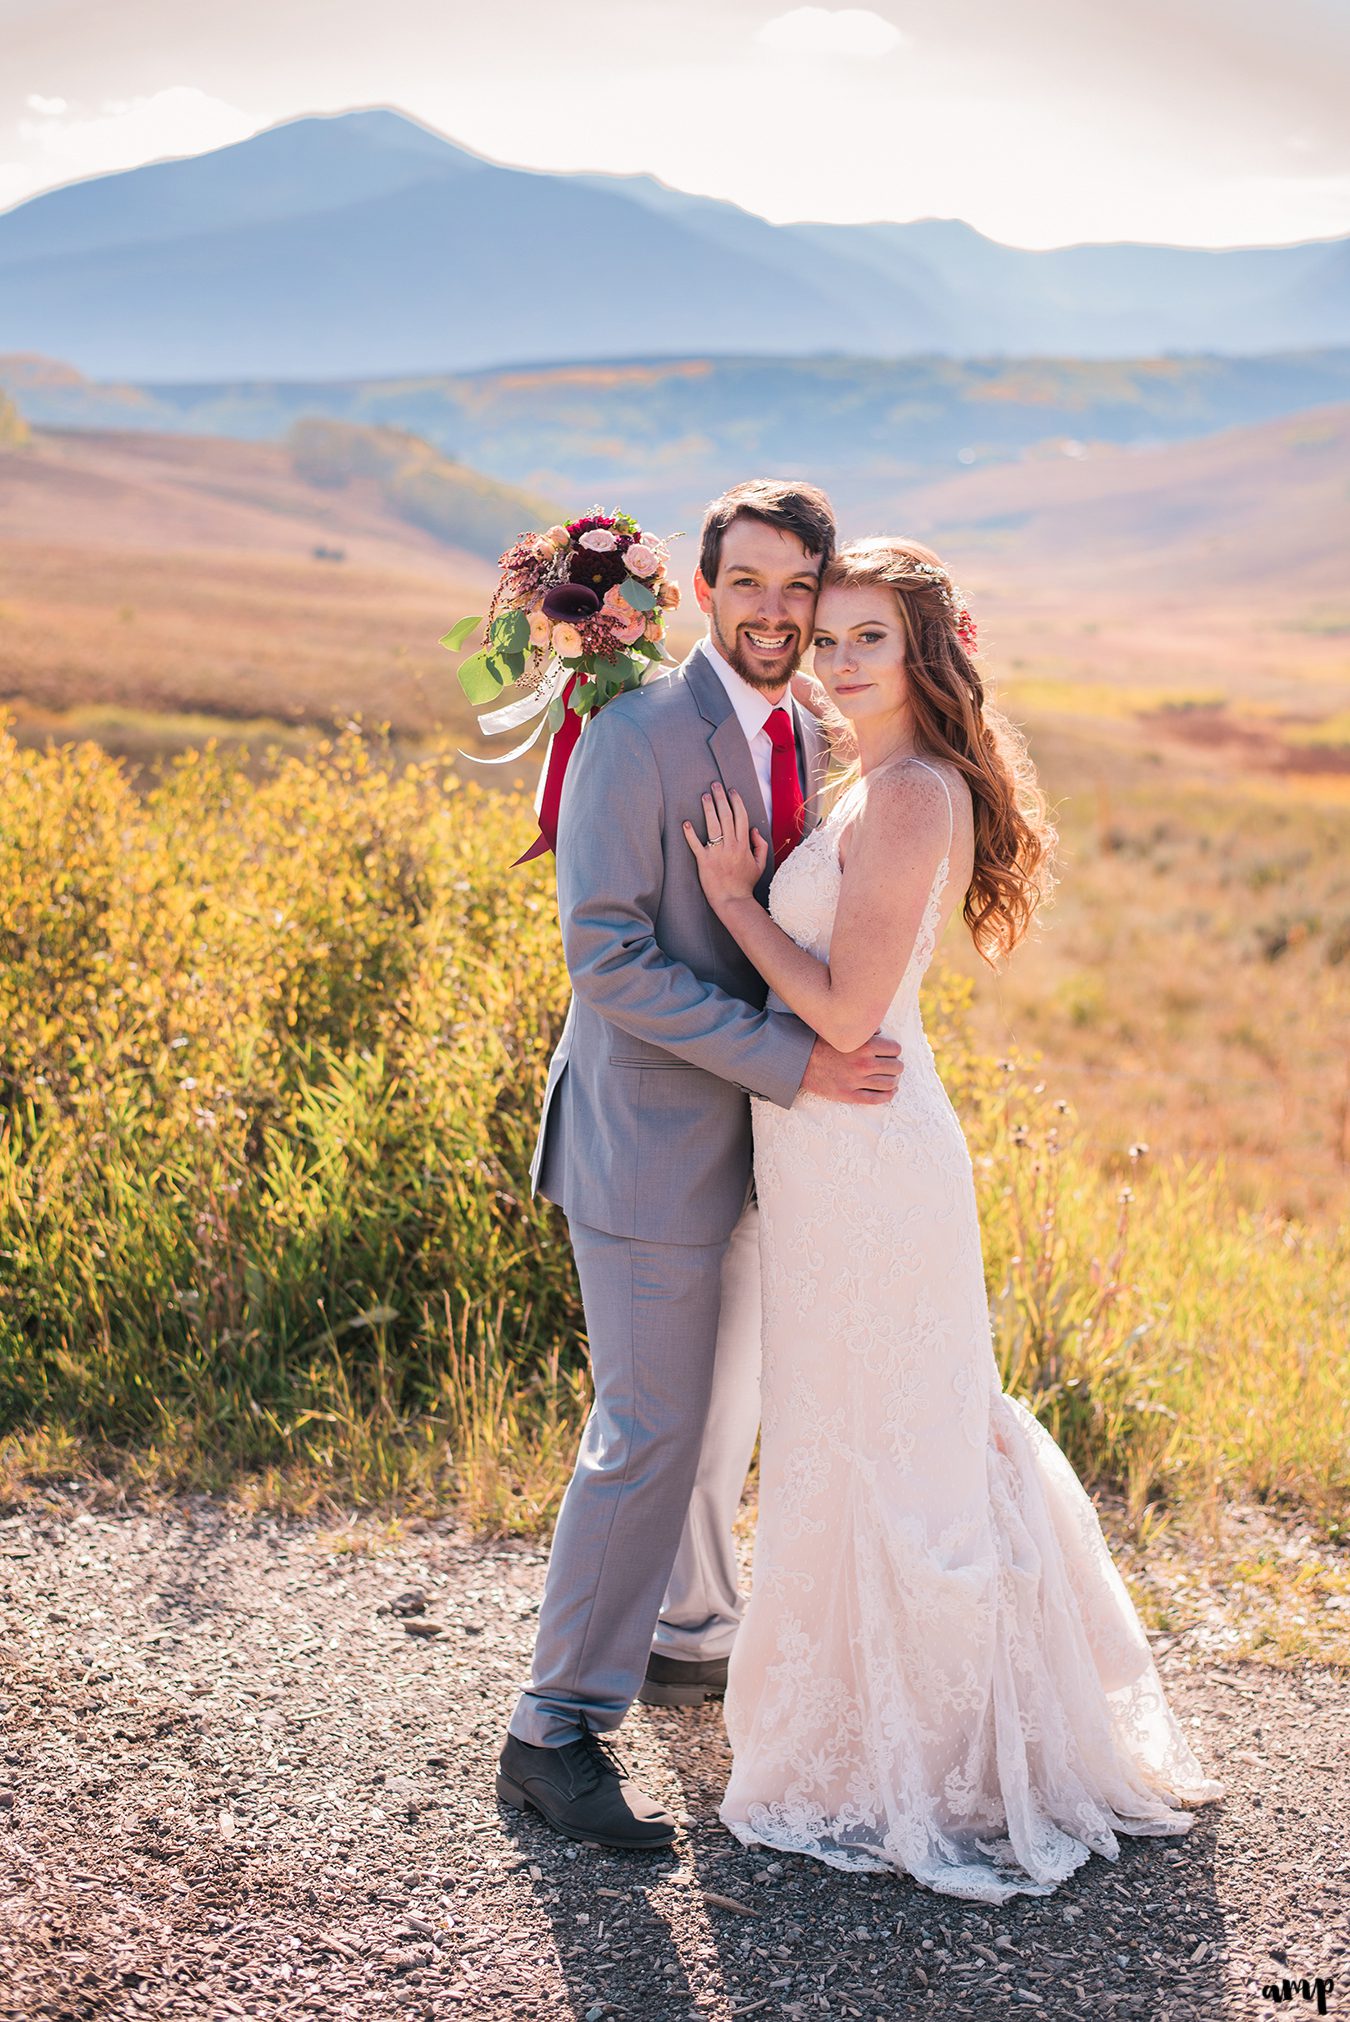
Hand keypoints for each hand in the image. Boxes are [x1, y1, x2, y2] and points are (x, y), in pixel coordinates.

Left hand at [683, 781, 766, 911]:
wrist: (733, 901)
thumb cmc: (745, 883)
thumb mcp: (760, 864)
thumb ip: (760, 845)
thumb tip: (754, 829)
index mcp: (743, 844)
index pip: (741, 816)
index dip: (736, 801)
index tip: (732, 790)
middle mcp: (731, 845)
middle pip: (726, 816)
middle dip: (721, 798)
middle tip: (715, 785)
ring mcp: (717, 853)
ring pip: (713, 825)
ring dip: (708, 808)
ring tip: (704, 796)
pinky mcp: (704, 862)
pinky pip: (696, 845)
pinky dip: (690, 834)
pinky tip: (685, 823)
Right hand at [800, 1032, 902, 1105]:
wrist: (798, 1061)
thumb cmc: (820, 1043)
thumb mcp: (841, 1030)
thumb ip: (863, 1030)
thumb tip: (880, 1032)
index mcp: (864, 1045)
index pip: (895, 1049)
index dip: (894, 1050)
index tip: (890, 1052)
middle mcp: (864, 1064)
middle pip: (896, 1067)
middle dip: (895, 1065)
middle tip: (891, 1065)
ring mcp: (857, 1081)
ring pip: (889, 1084)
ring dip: (894, 1080)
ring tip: (892, 1078)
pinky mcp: (849, 1095)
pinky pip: (876, 1099)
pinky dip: (888, 1096)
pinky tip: (891, 1091)